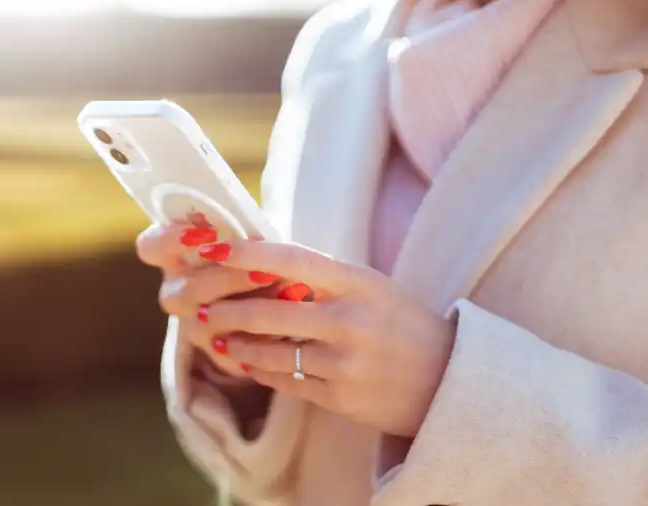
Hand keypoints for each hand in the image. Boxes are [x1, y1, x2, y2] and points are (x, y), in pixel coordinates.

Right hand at [136, 221, 285, 377]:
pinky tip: (285, 330)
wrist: (272, 297)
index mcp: (173, 256)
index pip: (151, 247)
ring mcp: (192, 325)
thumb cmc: (253, 254)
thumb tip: (256, 236)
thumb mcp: (246, 237)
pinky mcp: (217, 354)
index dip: (171, 240)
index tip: (209, 234)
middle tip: (265, 271)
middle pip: (185, 290)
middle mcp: (176, 292)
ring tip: (287, 296)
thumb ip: (241, 234)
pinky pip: (231, 355)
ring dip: (248, 310)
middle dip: (228, 280)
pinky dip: (260, 341)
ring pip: (206, 324)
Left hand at [194, 239, 455, 437]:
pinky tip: (244, 361)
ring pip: (272, 351)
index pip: (293, 259)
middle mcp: (351, 320)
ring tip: (214, 334)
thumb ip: (323, 275)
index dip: (248, 253)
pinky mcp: (342, 398)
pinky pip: (287, 382)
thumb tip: (261, 258)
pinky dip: (260, 370)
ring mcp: (346, 362)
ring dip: (236, 343)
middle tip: (198, 303)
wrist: (449, 378)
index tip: (215, 248)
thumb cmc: (401, 321)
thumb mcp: (371, 286)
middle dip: (227, 308)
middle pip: (270, 310)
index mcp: (358, 282)